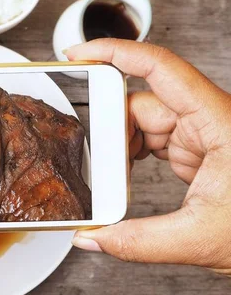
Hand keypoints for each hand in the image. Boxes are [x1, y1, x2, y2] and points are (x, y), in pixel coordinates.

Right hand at [66, 39, 230, 273]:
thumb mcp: (200, 240)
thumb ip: (138, 241)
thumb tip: (90, 237)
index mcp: (219, 122)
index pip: (159, 67)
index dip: (114, 52)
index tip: (78, 54)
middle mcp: (210, 118)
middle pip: (142, 101)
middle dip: (111, 127)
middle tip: (95, 158)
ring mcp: (203, 132)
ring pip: (144, 121)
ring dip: (121, 146)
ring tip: (111, 176)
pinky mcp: (197, 148)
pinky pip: (152, 138)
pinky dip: (132, 154)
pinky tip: (125, 174)